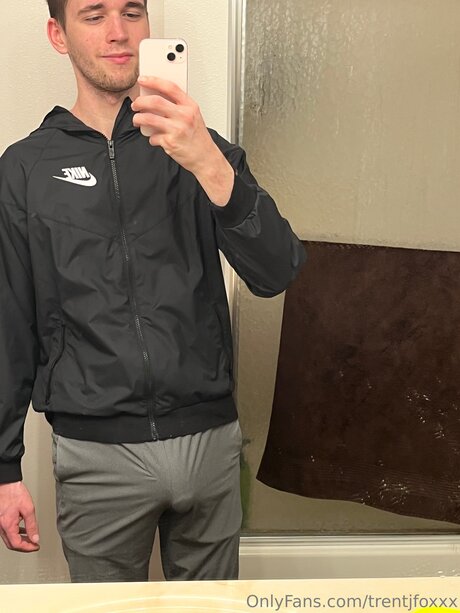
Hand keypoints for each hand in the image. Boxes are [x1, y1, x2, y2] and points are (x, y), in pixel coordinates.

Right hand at [0, 482, 39, 552]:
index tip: (36, 546)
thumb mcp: (28, 509)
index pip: (16, 544)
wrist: (6, 483)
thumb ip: (32, 525)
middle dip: (24, 546)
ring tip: (31, 538)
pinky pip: (7, 531)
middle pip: (11, 544)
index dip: (28, 548)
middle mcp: (1, 526)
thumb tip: (35, 538)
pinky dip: (15, 533)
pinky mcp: (0, 519)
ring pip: (8, 538)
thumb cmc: (15, 492)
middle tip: (34, 545)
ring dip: (20, 540)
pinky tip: (23, 530)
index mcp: (7, 525)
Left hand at [131, 77, 234, 205]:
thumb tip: (157, 98)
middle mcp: (184, 116)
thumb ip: (178, 106)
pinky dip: (151, 138)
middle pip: (155, 101)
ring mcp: (177, 130)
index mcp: (190, 106)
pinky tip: (154, 138)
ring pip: (149, 118)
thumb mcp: (194, 116)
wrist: (205, 158)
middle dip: (140, 102)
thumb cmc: (199, 138)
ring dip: (138, 119)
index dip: (153, 81)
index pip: (170, 87)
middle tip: (136, 104)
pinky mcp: (170, 143)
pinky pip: (153, 137)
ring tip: (137, 120)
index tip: (143, 80)